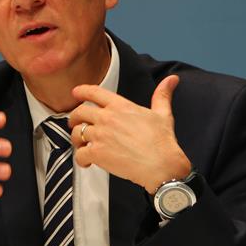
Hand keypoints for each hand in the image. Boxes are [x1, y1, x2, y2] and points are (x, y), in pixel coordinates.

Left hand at [68, 75, 190, 193]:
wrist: (161, 165)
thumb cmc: (162, 142)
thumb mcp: (163, 114)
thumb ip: (162, 95)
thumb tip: (172, 80)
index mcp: (120, 106)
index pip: (94, 92)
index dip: (81, 91)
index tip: (76, 92)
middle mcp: (107, 118)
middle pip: (79, 112)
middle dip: (74, 118)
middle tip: (74, 123)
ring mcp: (100, 136)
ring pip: (76, 133)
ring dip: (77, 140)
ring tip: (82, 145)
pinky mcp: (97, 154)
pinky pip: (79, 154)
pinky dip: (80, 159)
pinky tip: (86, 162)